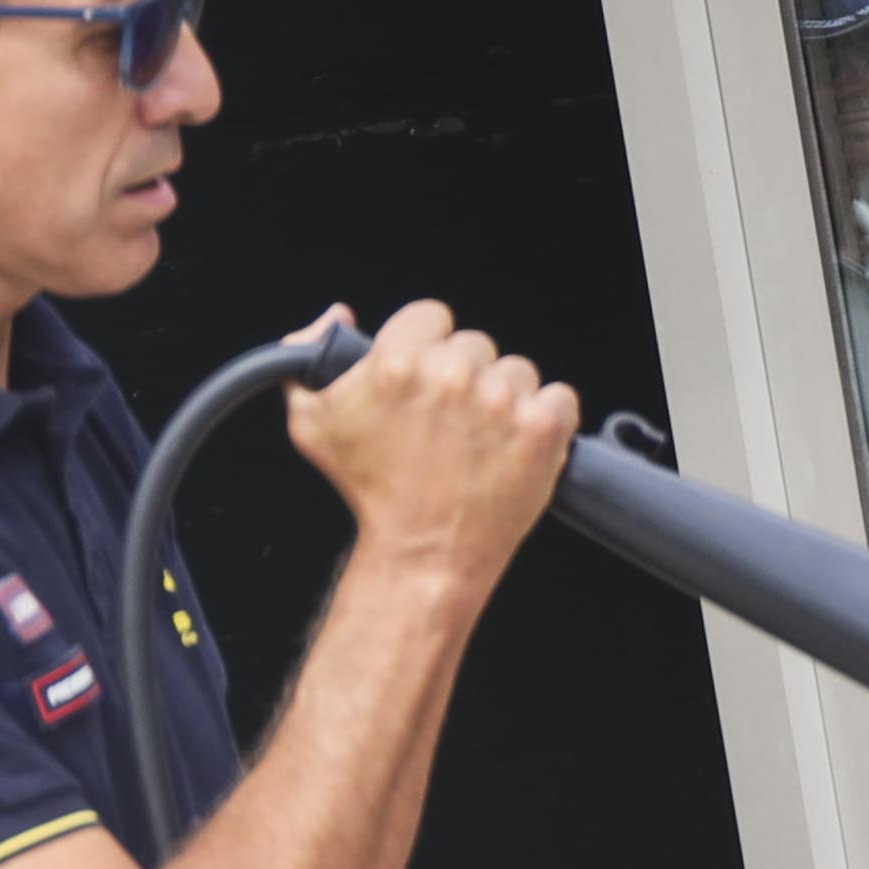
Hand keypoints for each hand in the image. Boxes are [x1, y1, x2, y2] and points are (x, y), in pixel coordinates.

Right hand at [285, 302, 573, 585]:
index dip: (428, 345)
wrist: (424, 552)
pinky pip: (559, 398)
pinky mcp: (542, 427)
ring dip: (505, 398)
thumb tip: (336, 318)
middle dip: (465, 376)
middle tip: (450, 420)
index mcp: (399, 362)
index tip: (426, 376)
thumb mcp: (313, 424)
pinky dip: (546, 418)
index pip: (432, 316)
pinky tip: (518, 444)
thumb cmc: (372, 492)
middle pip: (476, 344)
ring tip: (481, 439)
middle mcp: (453, 375)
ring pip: (517, 371)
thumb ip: (309, 357)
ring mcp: (502, 400)